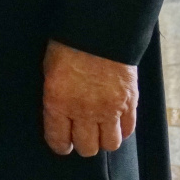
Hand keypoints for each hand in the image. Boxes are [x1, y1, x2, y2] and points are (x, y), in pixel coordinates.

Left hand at [41, 40, 138, 156]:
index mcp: (58, 103)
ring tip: (100, 131)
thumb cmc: (69, 46)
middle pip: (87, 148)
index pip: (59, 140)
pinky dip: (121, 130)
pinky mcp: (129, 104)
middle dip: (83, 145)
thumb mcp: (50, 72)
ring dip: (104, 140)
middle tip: (82, 137)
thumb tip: (60, 116)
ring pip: (109, 144)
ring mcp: (109, 109)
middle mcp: (84, 111)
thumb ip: (56, 98)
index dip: (60, 146)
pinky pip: (127, 130)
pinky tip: (115, 124)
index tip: (63, 145)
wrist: (100, 30)